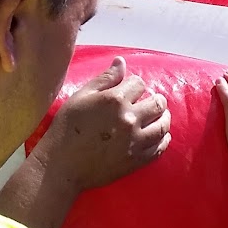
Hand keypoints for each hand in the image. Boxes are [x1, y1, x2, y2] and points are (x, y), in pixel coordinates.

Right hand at [42, 58, 170, 193]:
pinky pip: (159, 148)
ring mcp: (135, 141)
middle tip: (152, 101)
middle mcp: (129, 119)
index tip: (132, 90)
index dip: (135, 85)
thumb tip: (121, 62)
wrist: (62, 165)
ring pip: (163, 125)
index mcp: (115, 100)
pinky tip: (162, 136)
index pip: (139, 84)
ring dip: (164, 118)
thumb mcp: (80, 97)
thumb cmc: (66, 128)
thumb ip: (104, 78)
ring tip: (161, 115)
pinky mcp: (137, 160)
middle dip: (156, 99)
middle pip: (157, 103)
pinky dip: (164, 140)